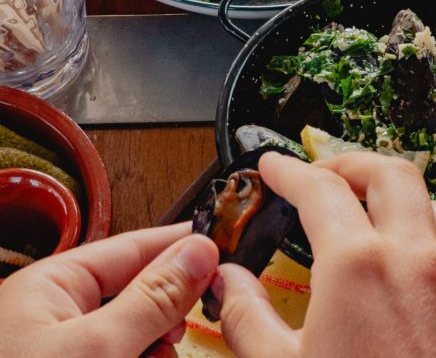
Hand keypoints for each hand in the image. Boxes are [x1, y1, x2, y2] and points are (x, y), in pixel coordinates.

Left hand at [0, 224, 217, 357]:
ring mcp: (64, 353)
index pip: (134, 247)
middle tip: (187, 332)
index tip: (227, 246)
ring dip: (155, 351)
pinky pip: (123, 357)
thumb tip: (200, 250)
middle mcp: (56, 316)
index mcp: (52, 287)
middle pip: (138, 293)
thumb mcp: (96, 352)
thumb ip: (153, 299)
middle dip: (167, 315)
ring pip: (135, 336)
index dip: (182, 246)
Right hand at [215, 151, 435, 357]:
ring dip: (401, 205)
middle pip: (392, 172)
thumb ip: (249, 317)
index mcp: (362, 265)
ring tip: (372, 222)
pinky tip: (415, 291)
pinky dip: (435, 261)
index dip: (290, 170)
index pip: (320, 188)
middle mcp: (421, 262)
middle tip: (327, 174)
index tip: (274, 167)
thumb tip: (227, 283)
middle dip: (354, 163)